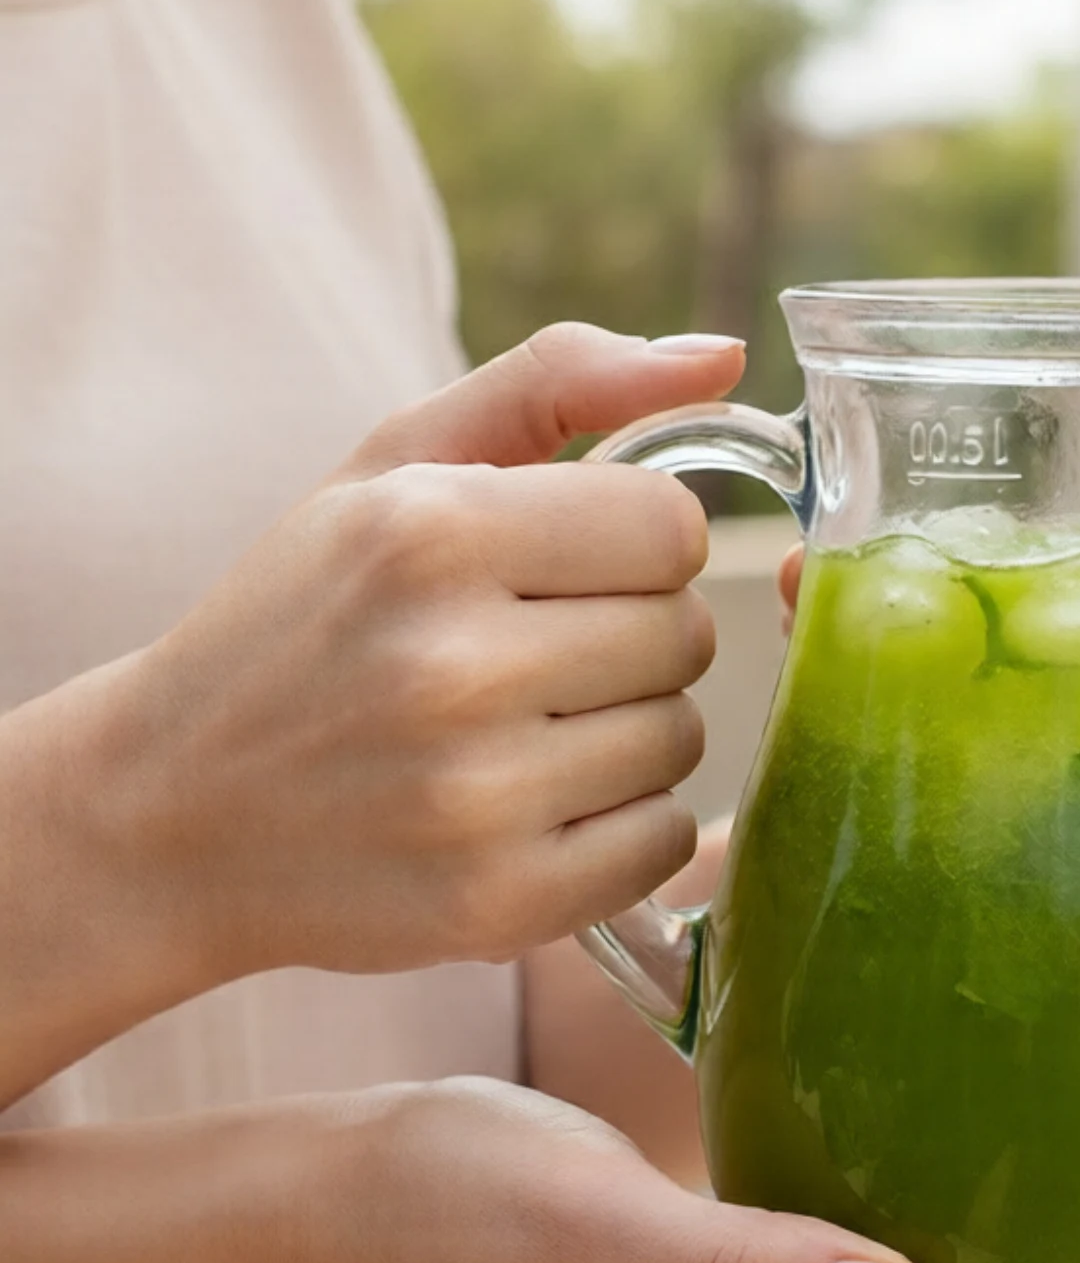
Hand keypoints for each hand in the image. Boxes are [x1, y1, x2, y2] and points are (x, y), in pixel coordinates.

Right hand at [87, 325, 744, 984]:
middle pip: (687, 633)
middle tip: (540, 656)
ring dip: (629, 731)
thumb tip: (723, 359)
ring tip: (527, 732)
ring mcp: (477, 798)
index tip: (571, 568)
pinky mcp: (499, 903)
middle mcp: (452, 665)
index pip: (673, 527)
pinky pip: (663, 842)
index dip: (635, 544)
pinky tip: (538, 807)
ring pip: (681, 739)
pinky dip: (623, 827)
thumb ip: (558, 383)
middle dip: (634, 636)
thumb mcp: (393, 467)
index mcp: (427, 533)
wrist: (173, 813)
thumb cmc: (307, 618)